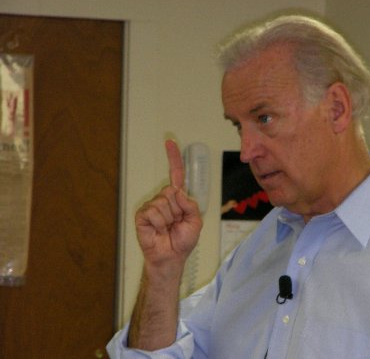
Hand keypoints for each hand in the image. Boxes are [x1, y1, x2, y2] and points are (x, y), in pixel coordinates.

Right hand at [135, 140, 202, 268]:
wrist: (171, 258)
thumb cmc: (182, 241)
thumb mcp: (196, 222)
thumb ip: (191, 204)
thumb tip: (177, 192)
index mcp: (177, 198)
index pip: (175, 174)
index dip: (174, 158)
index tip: (169, 141)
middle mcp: (163, 199)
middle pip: (172, 191)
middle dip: (178, 209)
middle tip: (176, 223)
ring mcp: (151, 206)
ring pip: (163, 202)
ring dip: (169, 218)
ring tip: (167, 229)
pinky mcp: (142, 215)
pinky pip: (153, 211)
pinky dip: (159, 223)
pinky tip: (158, 230)